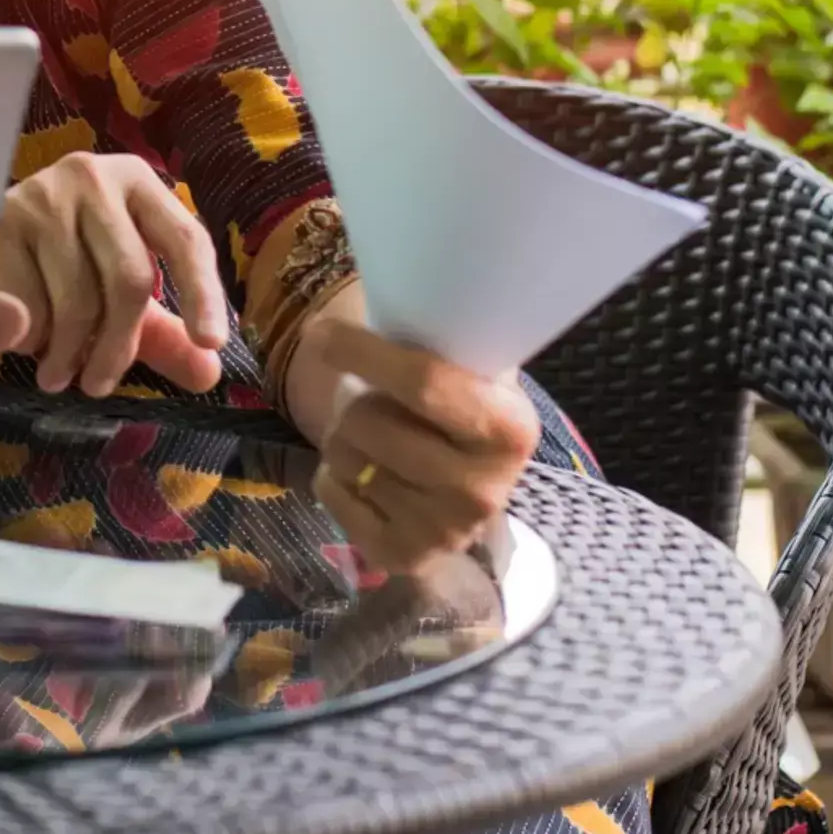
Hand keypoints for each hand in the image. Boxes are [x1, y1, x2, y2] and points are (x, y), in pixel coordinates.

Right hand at [0, 152, 229, 396]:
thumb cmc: (66, 256)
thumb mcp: (118, 286)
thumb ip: (162, 332)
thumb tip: (207, 375)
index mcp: (138, 182)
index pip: (186, 240)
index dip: (203, 293)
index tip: (210, 342)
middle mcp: (93, 177)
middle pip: (130, 279)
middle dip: (117, 347)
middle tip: (98, 386)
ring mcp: (43, 196)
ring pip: (77, 299)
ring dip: (69, 353)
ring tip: (59, 375)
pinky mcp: (0, 222)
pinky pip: (29, 304)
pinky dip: (32, 338)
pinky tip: (29, 339)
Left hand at [304, 315, 537, 574]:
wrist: (466, 474)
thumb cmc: (456, 396)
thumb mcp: (466, 359)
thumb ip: (436, 334)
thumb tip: (391, 278)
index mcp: (509, 429)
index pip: (423, 382)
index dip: (362, 350)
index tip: (323, 332)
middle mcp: (485, 490)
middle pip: (365, 421)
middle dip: (353, 397)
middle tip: (374, 397)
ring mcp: (445, 531)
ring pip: (342, 454)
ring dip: (343, 434)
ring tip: (378, 433)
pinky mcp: (403, 556)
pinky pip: (330, 491)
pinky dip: (334, 474)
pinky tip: (370, 471)